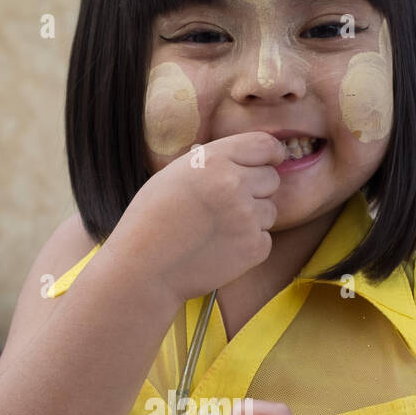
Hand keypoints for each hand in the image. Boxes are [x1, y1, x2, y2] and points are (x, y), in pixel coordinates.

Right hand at [114, 132, 284, 305]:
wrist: (144, 269)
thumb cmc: (151, 220)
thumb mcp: (176, 173)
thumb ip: (215, 162)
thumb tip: (250, 160)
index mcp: (214, 159)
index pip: (265, 145)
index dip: (271, 154)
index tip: (272, 161)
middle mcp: (234, 184)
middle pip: (272, 179)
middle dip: (257, 190)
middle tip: (227, 207)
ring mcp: (246, 217)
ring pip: (270, 211)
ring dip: (252, 219)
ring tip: (217, 230)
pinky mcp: (253, 248)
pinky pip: (265, 240)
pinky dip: (248, 245)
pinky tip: (220, 249)